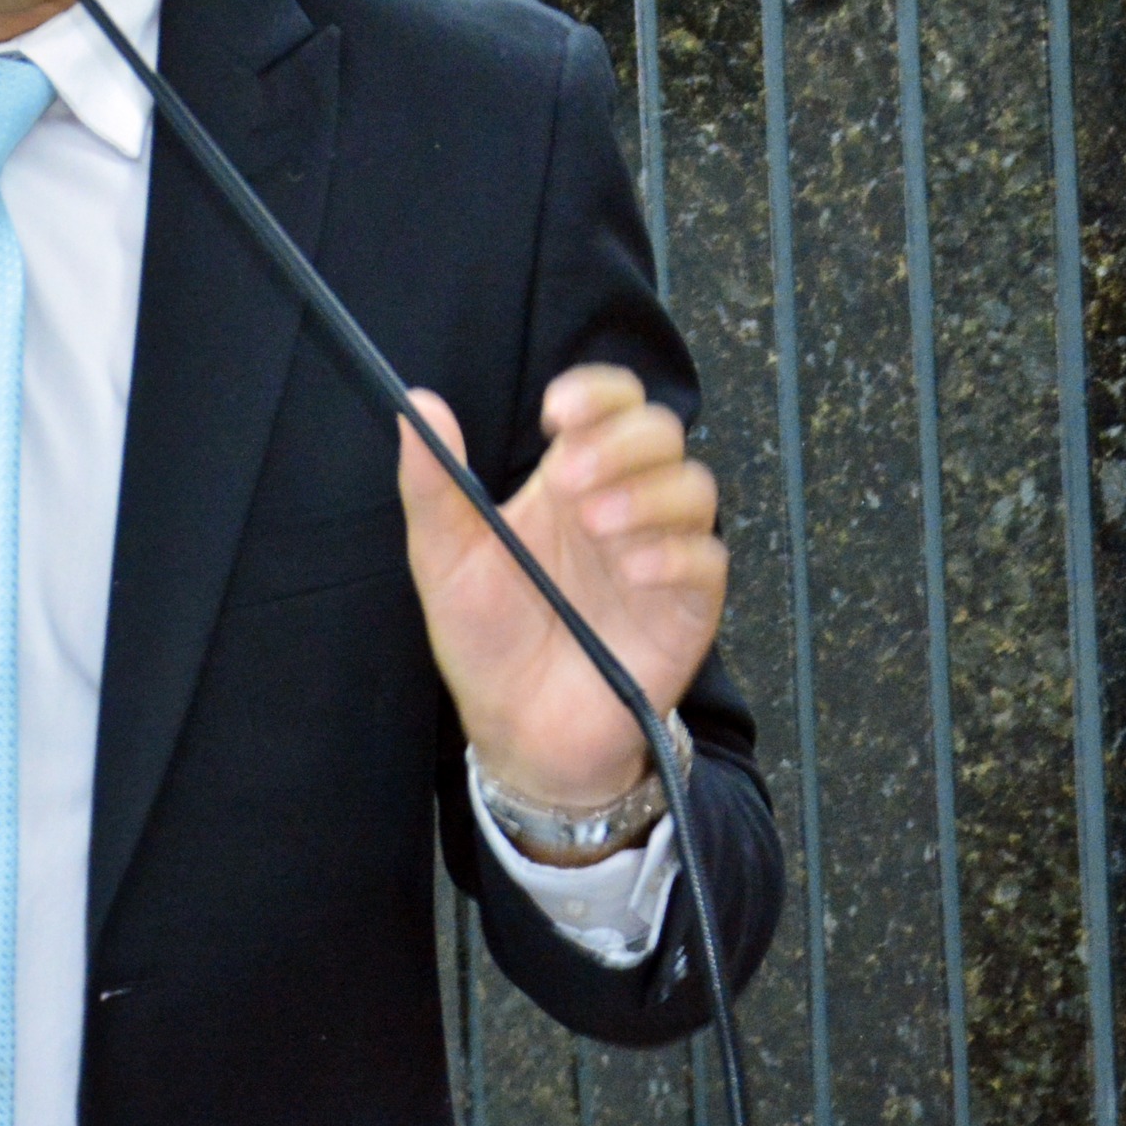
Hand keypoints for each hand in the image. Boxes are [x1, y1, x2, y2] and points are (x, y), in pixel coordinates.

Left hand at [399, 365, 724, 815]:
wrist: (516, 733)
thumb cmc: (485, 641)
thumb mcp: (444, 559)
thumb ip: (434, 484)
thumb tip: (417, 403)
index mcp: (567, 481)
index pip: (609, 404)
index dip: (596, 393)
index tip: (557, 412)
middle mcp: (622, 505)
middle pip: (659, 432)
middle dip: (619, 443)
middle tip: (568, 483)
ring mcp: (659, 554)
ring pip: (694, 487)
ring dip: (647, 495)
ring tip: (596, 528)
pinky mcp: (687, 609)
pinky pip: (708, 562)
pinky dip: (674, 555)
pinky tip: (632, 572)